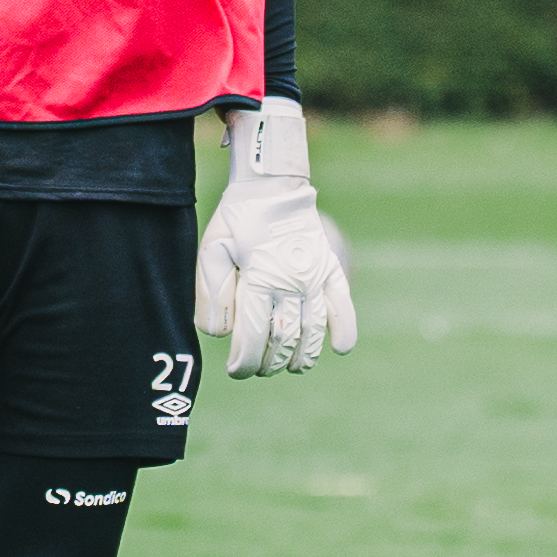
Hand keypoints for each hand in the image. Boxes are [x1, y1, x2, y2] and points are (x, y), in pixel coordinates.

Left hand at [194, 100, 354, 377]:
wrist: (273, 185)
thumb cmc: (238, 220)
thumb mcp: (212, 250)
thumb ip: (211, 294)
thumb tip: (221, 334)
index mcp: (260, 278)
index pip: (254, 335)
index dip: (245, 361)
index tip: (237, 371)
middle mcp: (291, 282)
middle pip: (284, 339)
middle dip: (268, 363)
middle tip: (257, 367)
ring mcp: (314, 277)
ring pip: (313, 331)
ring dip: (302, 357)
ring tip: (289, 366)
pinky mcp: (330, 270)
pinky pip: (343, 305)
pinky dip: (345, 329)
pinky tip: (340, 348)